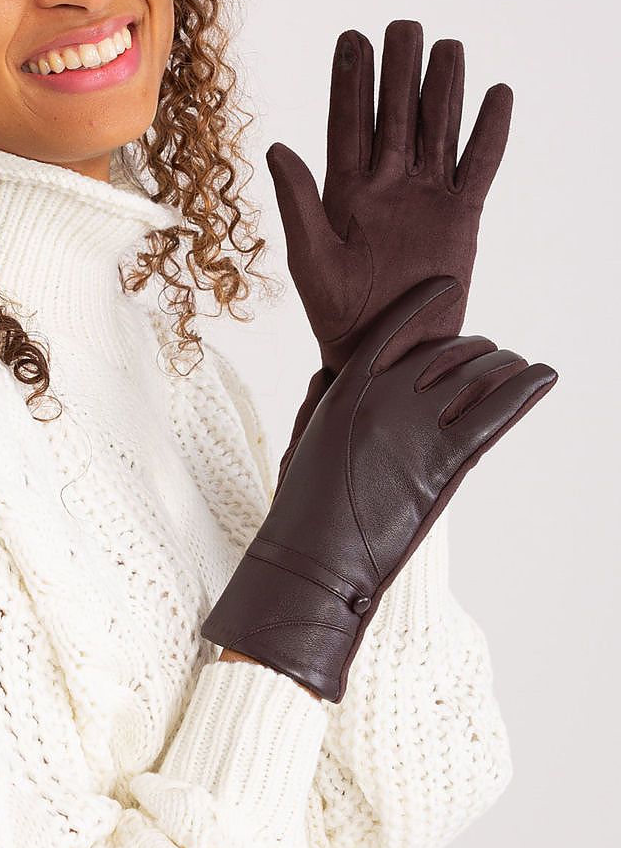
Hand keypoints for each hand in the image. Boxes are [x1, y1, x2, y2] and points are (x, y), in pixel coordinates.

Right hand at [202, 276, 556, 703]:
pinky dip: (526, 388)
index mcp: (346, 391)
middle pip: (444, 354)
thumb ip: (329, 402)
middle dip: (475, 348)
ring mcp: (416, 428)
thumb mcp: (308, 443)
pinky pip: (497, 413)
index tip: (446, 285)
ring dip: (506, 366)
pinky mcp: (445, 462)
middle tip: (493, 352)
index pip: (392, 329)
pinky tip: (543, 375)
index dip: (421, 303)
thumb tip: (333, 374)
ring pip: (477, 378)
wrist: (313, 561)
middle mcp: (384, 399)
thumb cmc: (304, 513)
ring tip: (524, 366)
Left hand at [267, 19, 512, 489]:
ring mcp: (426, 199)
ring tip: (448, 46)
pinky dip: (489, 133)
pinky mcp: (462, 217)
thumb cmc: (337, 314)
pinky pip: (479, 166)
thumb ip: (298, 202)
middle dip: (398, 71)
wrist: (384, 353)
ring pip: (438, 130)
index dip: (350, 83)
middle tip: (402, 26)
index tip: (352, 38)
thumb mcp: (310, 258)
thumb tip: (277, 145)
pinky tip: (497, 96)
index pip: (348, 124)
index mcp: (344, 192)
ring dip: (443, 90)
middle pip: (395, 116)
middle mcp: (386, 187)